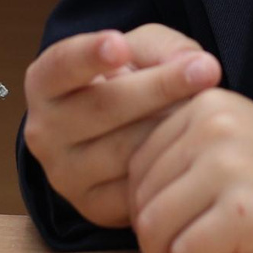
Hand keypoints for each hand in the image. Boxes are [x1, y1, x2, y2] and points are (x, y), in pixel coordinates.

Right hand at [22, 25, 221, 226]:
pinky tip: (193, 148)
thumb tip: (193, 64)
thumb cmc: (126, 82)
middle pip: (104, 107)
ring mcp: (65, 174)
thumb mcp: (138, 50)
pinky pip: (140, 186)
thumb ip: (160, 47)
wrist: (120, 137)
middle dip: (160, 87)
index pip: (62, 66)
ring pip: (127, 150)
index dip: (89, 55)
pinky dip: (171, 165)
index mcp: (45, 83)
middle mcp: (43, 131)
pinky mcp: (93, 207)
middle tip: (206, 70)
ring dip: (172, 127)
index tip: (120, 45)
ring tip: (208, 110)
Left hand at [125, 89, 252, 252]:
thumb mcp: (240, 141)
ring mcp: (226, 167)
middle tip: (194, 250)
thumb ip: (187, 150)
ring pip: (151, 230)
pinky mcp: (243, 213)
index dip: (148, 207)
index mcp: (204, 105)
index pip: (133, 164)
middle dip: (156, 238)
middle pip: (137, 199)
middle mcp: (210, 126)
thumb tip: (120, 190)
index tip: (186, 222)